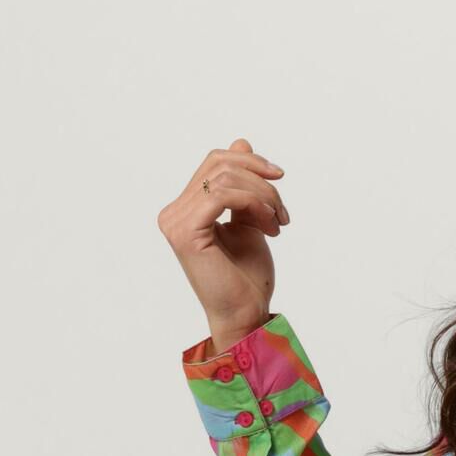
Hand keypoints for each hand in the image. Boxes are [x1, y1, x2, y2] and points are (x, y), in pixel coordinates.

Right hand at [158, 138, 289, 351]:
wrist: (245, 315)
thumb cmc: (246, 278)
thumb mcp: (249, 220)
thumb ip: (242, 185)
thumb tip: (241, 141)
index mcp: (185, 208)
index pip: (214, 163)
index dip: (249, 161)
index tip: (279, 177)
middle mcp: (173, 212)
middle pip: (219, 165)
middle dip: (260, 180)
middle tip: (282, 212)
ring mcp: (175, 221)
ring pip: (224, 178)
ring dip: (262, 195)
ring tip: (278, 222)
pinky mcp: (185, 232)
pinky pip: (223, 195)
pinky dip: (253, 203)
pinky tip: (269, 225)